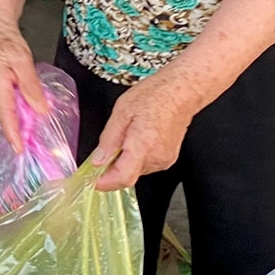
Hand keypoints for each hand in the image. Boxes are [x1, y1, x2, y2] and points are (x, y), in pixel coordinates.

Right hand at [0, 21, 47, 151]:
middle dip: (23, 119)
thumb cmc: (8, 44)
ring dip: (21, 108)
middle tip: (38, 117)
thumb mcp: (24, 62)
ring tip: (28, 92)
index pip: (5, 115)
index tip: (19, 149)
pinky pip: (6, 103)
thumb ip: (31, 87)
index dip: (13, 134)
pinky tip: (21, 92)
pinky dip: (16, 102)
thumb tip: (40, 110)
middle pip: (8, 113)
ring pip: (8, 108)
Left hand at [90, 69, 204, 190]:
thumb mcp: (122, 111)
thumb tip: (97, 160)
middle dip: (112, 167)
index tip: (92, 180)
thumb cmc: (155, 95)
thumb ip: (108, 139)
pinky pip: (146, 164)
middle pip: (127, 175)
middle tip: (105, 148)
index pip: (123, 177)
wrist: (181, 91)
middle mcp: (156, 157)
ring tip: (126, 135)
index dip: (105, 182)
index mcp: (143, 145)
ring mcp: (165, 160)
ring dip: (124, 160)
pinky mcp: (169, 158)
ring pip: (135, 170)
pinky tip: (136, 138)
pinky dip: (136, 156)